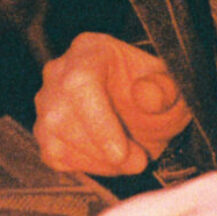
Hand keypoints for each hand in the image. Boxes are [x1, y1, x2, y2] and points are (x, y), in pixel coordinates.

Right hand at [34, 32, 192, 174]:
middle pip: (60, 116)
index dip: (98, 123)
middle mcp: (59, 71)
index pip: (79, 83)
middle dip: (101, 149)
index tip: (122, 153)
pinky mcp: (44, 130)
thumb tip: (145, 96)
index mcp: (89, 50)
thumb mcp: (172, 89)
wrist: (143, 109)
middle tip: (138, 161)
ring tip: (129, 159)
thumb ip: (164, 90)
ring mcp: (47, 101)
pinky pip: (54, 155)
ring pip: (54, 138)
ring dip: (97, 160)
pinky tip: (108, 160)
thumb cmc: (155, 94)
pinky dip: (85, 166)